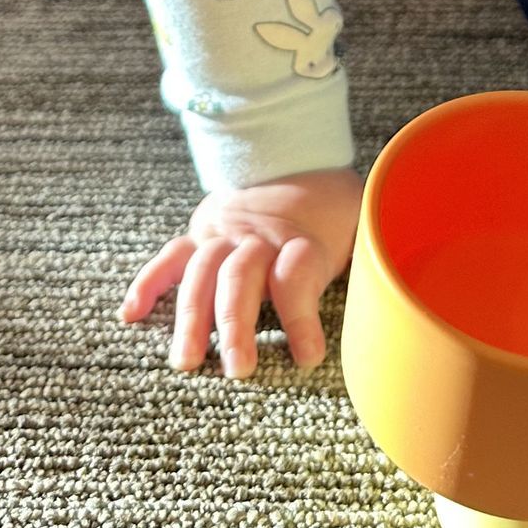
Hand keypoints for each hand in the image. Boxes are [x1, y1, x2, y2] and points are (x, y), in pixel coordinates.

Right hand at [121, 167, 364, 377]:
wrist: (299, 157)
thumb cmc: (336, 214)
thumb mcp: (362, 230)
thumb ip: (370, 264)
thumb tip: (397, 313)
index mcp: (303, 238)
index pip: (297, 276)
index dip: (300, 318)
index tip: (306, 358)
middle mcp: (259, 237)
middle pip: (242, 277)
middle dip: (236, 325)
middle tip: (236, 369)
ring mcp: (225, 234)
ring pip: (203, 273)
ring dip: (191, 317)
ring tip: (185, 362)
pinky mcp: (202, 234)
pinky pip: (171, 258)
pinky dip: (148, 284)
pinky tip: (130, 316)